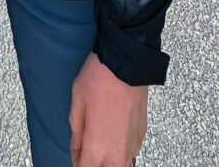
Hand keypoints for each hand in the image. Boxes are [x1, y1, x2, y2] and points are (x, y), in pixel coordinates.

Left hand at [69, 52, 147, 166]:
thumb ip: (76, 131)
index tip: (76, 153)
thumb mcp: (78, 102)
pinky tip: (114, 132)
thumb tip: (77, 148)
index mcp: (97, 148)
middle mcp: (117, 154)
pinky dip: (120, 149)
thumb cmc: (99, 79)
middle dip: (95, 163)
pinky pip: (130, 153)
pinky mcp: (142, 136)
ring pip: (120, 166)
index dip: (77, 162)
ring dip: (109, 159)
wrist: (127, 63)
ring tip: (101, 141)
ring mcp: (132, 146)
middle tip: (87, 149)